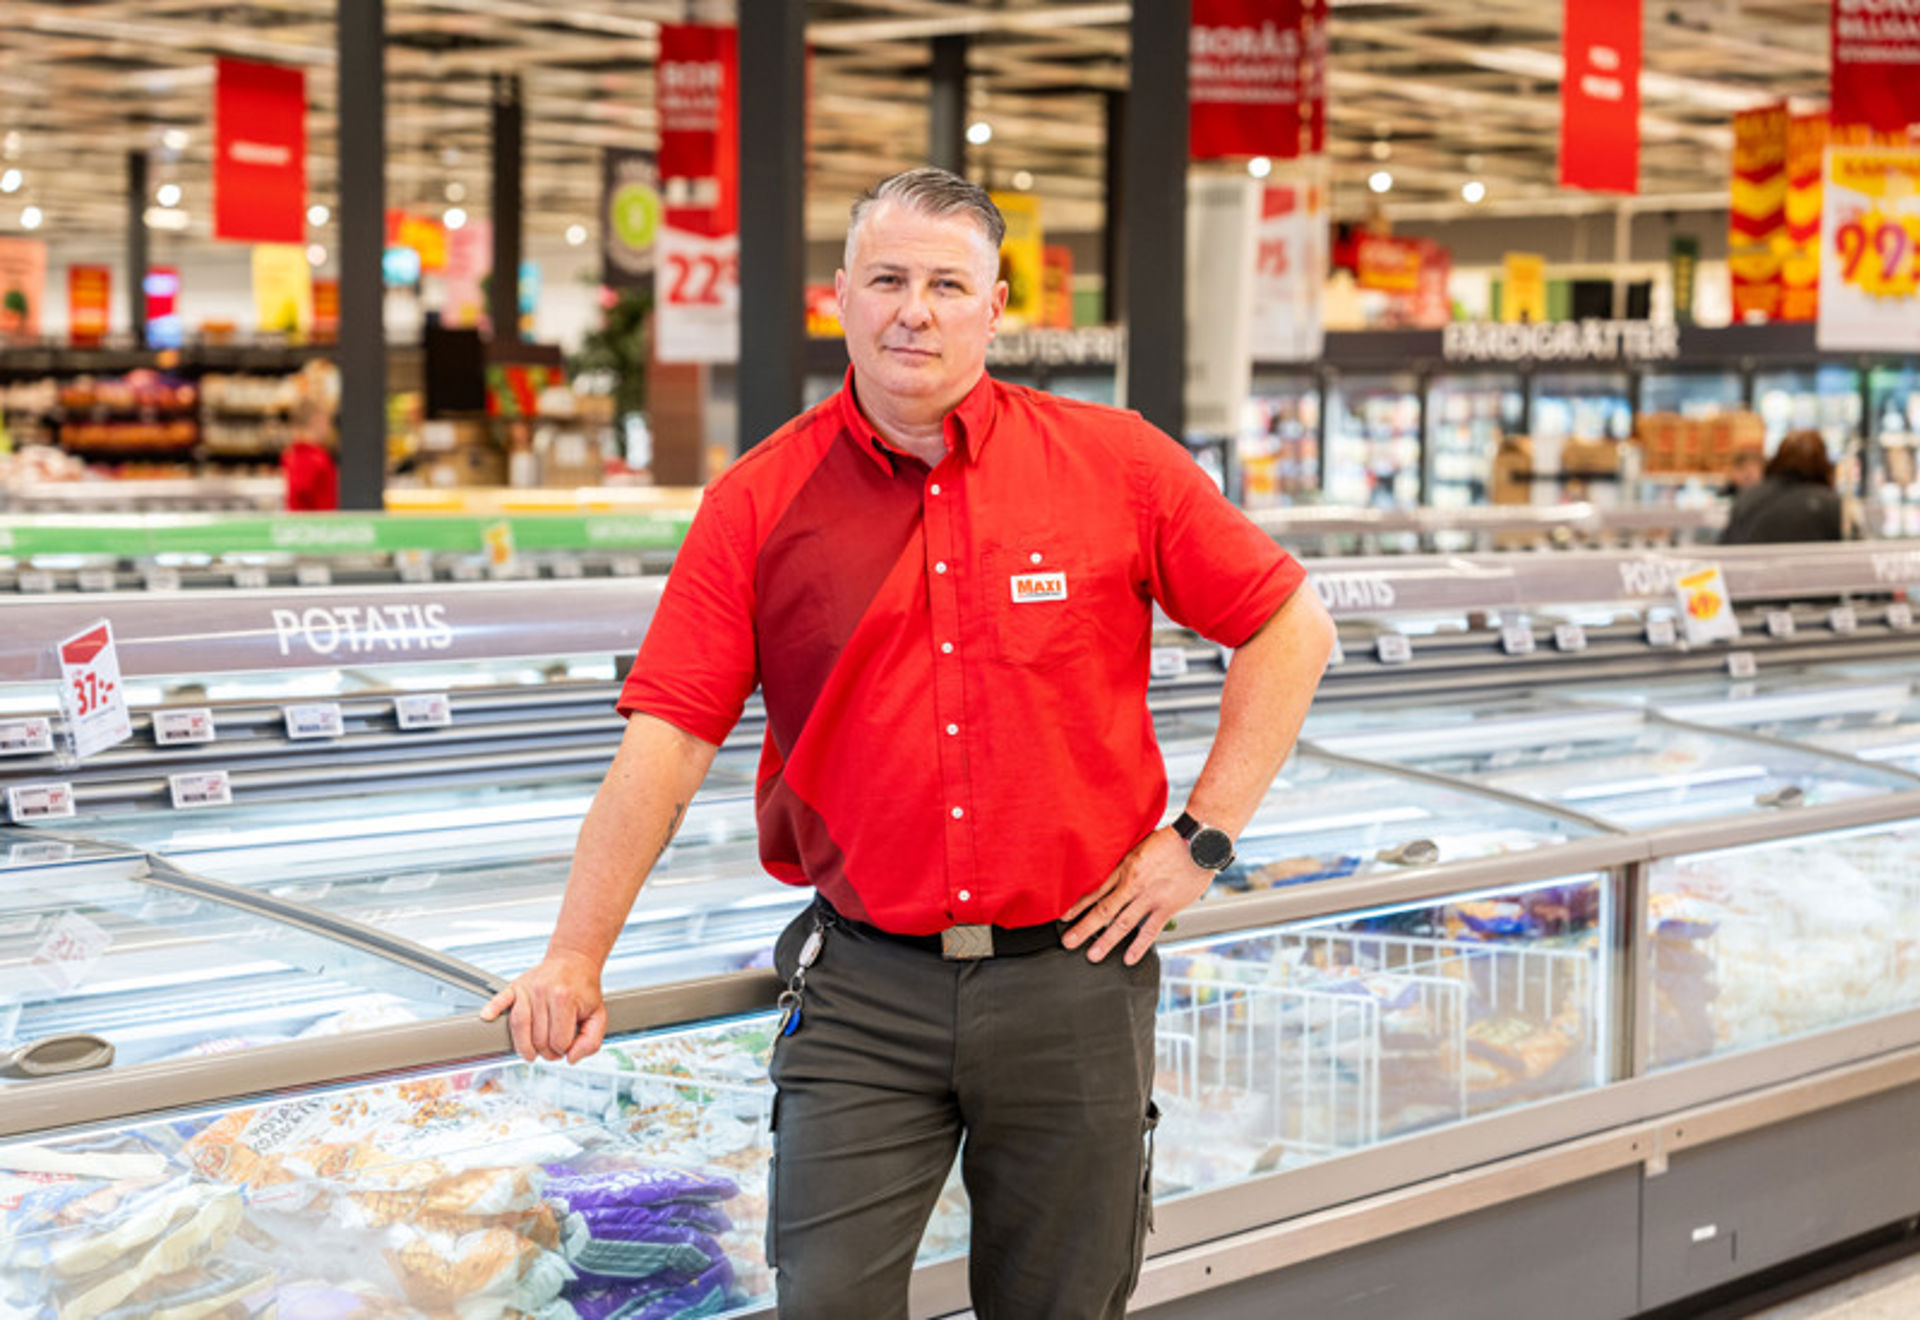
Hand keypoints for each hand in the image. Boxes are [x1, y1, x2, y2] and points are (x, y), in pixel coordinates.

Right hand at [480, 949, 607, 1063]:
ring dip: (524, 1047)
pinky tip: (487, 1017)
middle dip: (545, 1051)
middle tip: (552, 1050)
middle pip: (538, 1038)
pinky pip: (501, 999)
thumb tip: (571, 1058)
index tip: (566, 1046)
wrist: (575, 960)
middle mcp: (543, 992)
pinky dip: (493, 1009)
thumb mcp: (599, 1015)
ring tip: (531, 1054)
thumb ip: (591, 1041)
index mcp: (565, 998)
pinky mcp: (516, 985)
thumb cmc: (585, 990)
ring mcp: (528, 988)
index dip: (563, 1049)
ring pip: (519, 1026)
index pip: (558, 1041)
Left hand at [1061, 827, 1214, 964]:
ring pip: (1123, 923)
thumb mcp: (1139, 843)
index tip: (1064, 917)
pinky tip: (1128, 959)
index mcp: (1124, 867)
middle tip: (1069, 942)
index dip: (1078, 905)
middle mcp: (1133, 884)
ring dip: (1106, 941)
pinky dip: (1139, 946)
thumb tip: (1111, 871)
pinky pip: (1150, 930)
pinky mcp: (1167, 906)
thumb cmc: (1171, 840)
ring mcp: (1150, 897)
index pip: (1095, 890)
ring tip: (1092, 955)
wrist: (1199, 841)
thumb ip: (1125, 861)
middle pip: (1103, 910)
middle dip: (1084, 928)